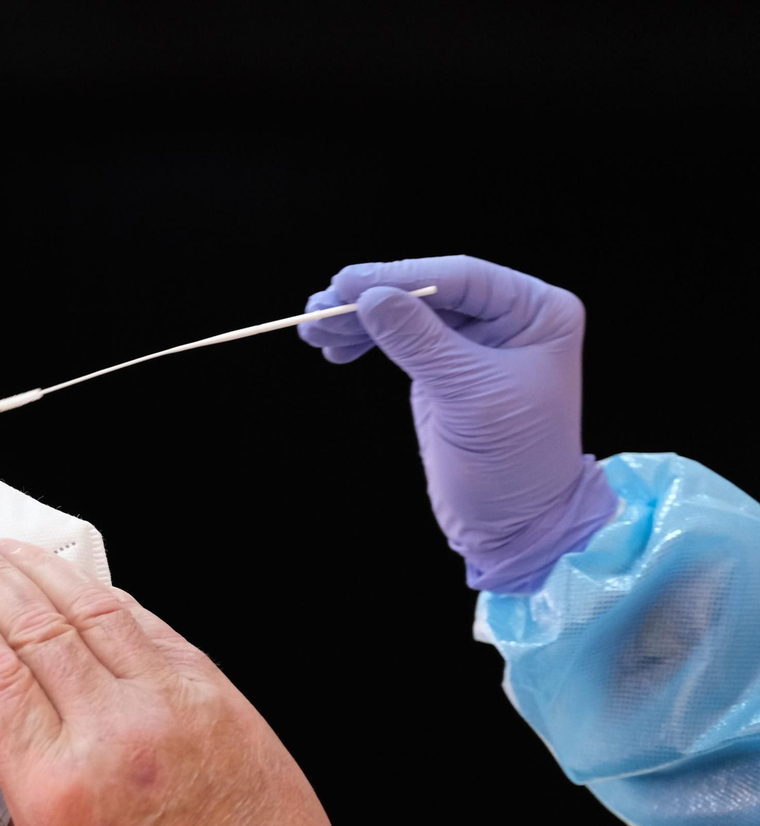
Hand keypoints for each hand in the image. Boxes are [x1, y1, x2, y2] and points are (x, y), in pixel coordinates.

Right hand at [0, 533, 359, 825]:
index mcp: (59, 791)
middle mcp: (119, 735)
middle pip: (33, 624)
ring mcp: (178, 710)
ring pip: (97, 611)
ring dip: (46, 570)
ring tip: (10, 549)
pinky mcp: (224, 706)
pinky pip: (156, 630)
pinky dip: (114, 600)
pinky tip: (90, 590)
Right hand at [297, 255, 619, 592]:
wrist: (516, 523)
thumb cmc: (515, 461)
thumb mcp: (468, 396)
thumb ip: (419, 341)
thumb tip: (368, 297)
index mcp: (536, 311)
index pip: (460, 278)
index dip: (400, 276)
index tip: (346, 284)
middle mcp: (507, 317)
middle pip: (427, 291)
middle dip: (370, 298)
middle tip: (319, 309)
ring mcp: (473, 341)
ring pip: (406, 312)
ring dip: (357, 320)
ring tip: (314, 332)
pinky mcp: (442, 366)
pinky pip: (398, 338)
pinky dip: (365, 340)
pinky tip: (336, 349)